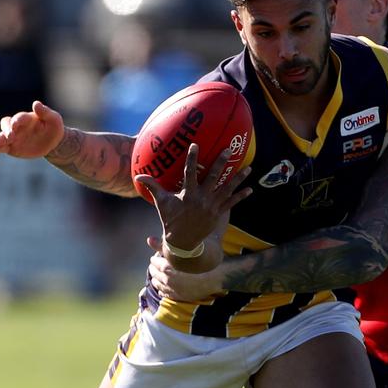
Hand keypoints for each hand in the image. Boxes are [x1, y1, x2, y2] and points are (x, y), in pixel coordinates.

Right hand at [0, 100, 64, 157]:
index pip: (20, 117)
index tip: (15, 124)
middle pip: (6, 124)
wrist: (53, 142)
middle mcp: (17, 126)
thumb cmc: (54, 128)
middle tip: (11, 136)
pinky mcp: (11, 146)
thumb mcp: (54, 119)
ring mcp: (13, 136)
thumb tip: (36, 103)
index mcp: (27, 118)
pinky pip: (2, 147)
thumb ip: (45, 112)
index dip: (17, 120)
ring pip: (1, 136)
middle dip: (6, 129)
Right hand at [136, 143, 251, 250]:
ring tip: (249, 168)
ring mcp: (212, 206)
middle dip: (221, 162)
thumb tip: (138, 176)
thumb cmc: (171, 220)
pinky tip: (250, 189)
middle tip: (228, 150)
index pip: (189, 172)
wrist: (182, 242)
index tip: (195, 144)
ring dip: (238, 178)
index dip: (192, 158)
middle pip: (213, 177)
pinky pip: (231, 203)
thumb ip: (152, 187)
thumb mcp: (162, 203)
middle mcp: (202, 199)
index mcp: (188, 194)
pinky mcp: (218, 214)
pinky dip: (240, 196)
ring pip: (227, 189)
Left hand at [148, 248, 223, 300]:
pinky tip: (164, 284)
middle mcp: (169, 281)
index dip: (156, 258)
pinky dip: (162, 289)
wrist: (219, 274)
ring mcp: (175, 290)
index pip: (155, 262)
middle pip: (155, 274)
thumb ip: (164, 244)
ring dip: (157, 278)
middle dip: (155, 268)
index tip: (158, 255)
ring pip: (158, 284)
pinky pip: (166, 294)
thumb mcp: (184, 248)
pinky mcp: (180, 297)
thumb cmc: (203, 258)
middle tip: (158, 263)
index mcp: (169, 268)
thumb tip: (148, 239)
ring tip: (160, 273)